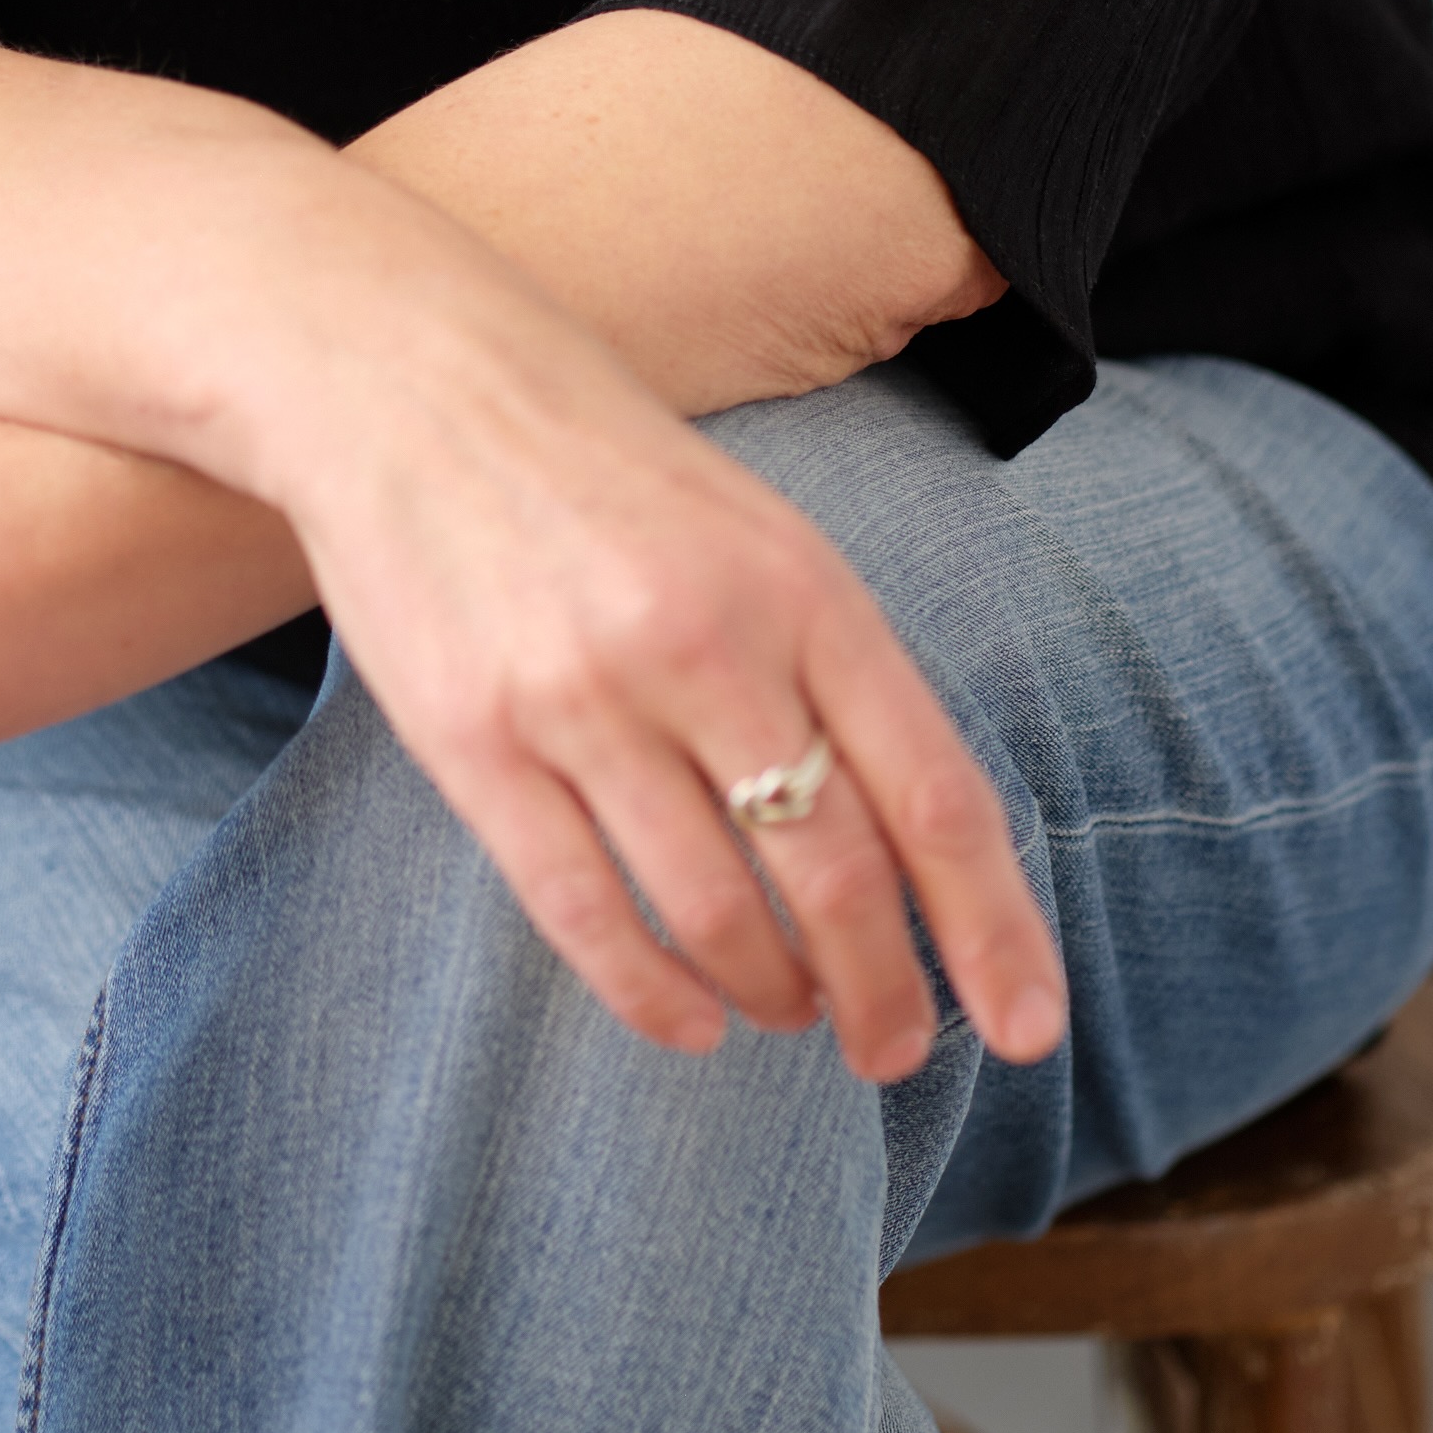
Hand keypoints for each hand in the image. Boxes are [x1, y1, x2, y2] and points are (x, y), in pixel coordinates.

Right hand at [244, 216, 1065, 1096]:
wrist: (406, 380)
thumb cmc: (603, 469)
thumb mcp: (758, 535)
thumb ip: (832, 670)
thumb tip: (914, 842)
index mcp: (803, 589)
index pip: (933, 793)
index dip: (991, 928)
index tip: (1026, 1029)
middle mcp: (706, 646)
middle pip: (836, 873)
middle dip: (886, 992)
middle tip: (894, 1052)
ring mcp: (585, 697)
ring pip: (714, 908)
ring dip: (773, 990)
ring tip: (790, 1012)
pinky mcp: (476, 742)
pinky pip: (585, 911)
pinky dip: (652, 992)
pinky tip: (690, 1022)